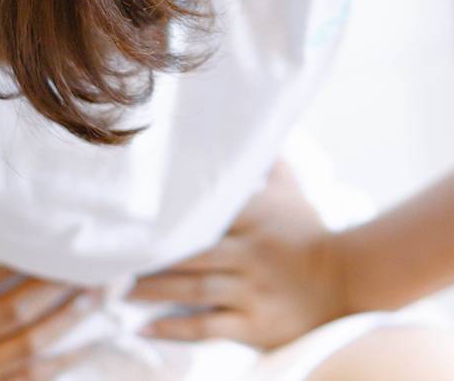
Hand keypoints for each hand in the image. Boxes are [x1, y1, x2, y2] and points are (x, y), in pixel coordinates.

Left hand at [122, 157, 350, 351]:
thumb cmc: (311, 234)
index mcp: (254, 217)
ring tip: (115, 291)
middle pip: (188, 252)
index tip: (127, 218)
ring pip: (192, 288)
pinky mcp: (254, 324)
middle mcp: (249, 252)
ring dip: (151, 290)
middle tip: (105, 260)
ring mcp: (251, 290)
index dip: (164, 217)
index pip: (202, 212)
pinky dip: (175, 328)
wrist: (349, 280)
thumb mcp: (292, 192)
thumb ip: (269, 162)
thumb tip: (254, 126)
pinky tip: (146, 327)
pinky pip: (207, 326)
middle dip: (145, 258)